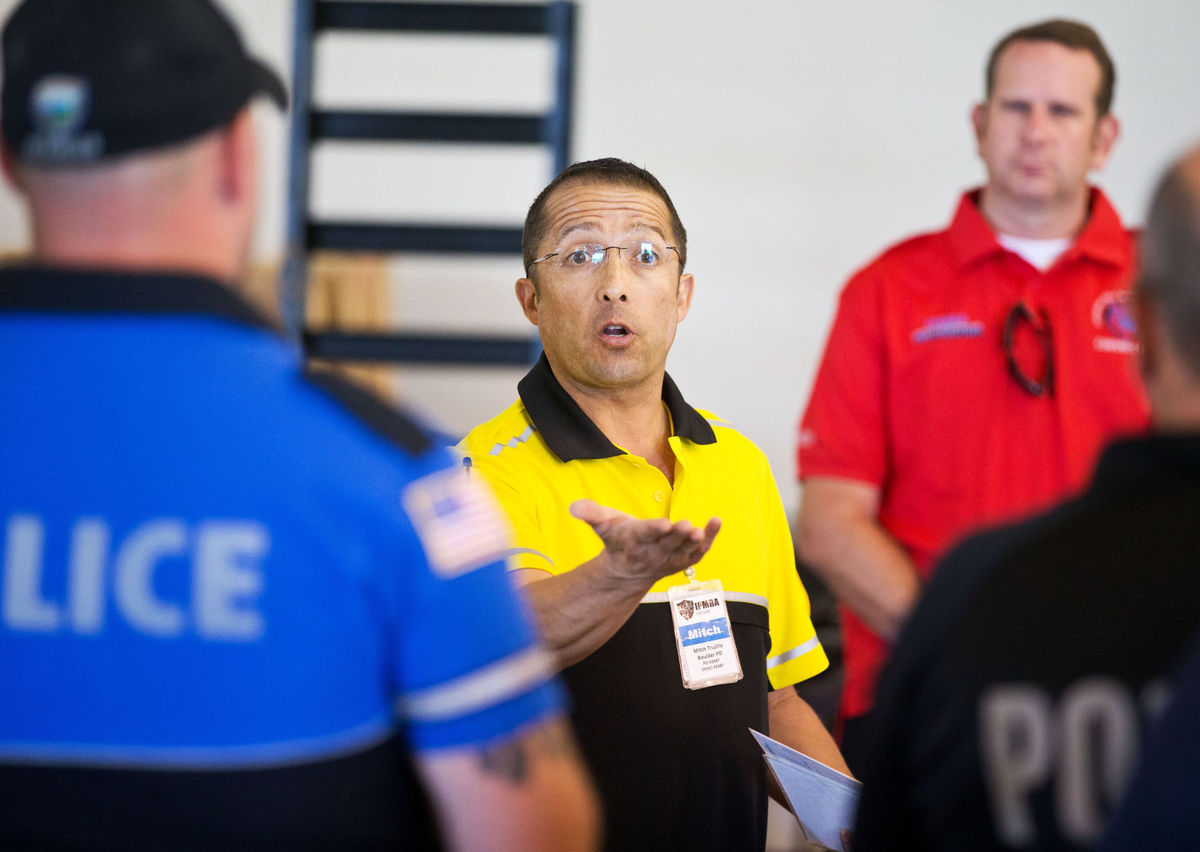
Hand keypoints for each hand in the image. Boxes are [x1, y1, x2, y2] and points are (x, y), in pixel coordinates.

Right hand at [570, 499, 720, 584]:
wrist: (629, 571)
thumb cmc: (618, 540)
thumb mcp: (603, 525)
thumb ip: (591, 514)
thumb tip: (574, 507)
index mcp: (634, 540)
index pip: (645, 534)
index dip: (655, 530)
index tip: (665, 524)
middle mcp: (654, 552)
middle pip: (668, 544)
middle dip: (677, 536)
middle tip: (687, 526)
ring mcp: (671, 557)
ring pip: (685, 550)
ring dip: (696, 541)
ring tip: (704, 529)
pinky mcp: (684, 558)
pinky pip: (699, 551)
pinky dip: (709, 539)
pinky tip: (716, 522)